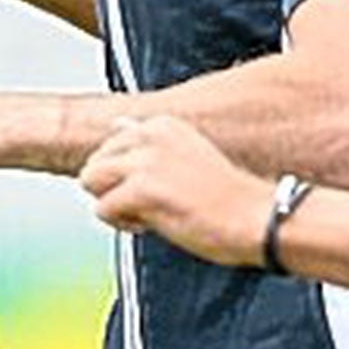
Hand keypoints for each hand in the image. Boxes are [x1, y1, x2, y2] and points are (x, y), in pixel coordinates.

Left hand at [78, 115, 269, 267]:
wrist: (257, 219)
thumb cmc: (226, 197)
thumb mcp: (185, 154)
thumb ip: (146, 140)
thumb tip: (116, 126)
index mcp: (161, 124)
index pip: (108, 145)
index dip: (126, 176)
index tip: (159, 188)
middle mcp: (149, 134)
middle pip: (94, 164)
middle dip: (113, 189)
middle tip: (154, 203)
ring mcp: (145, 160)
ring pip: (91, 182)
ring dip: (115, 205)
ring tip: (152, 212)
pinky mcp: (142, 188)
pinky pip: (102, 210)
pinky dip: (124, 224)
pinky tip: (157, 222)